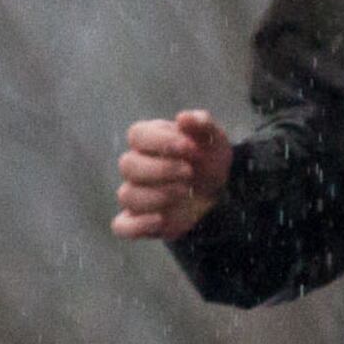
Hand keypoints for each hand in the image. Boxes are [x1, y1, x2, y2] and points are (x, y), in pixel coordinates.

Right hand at [114, 109, 233, 240]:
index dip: (162, 141)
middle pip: (128, 165)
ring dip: (157, 195)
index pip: (137, 135)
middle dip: (162, 169)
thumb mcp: (213, 139)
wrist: (221, 191)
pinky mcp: (141, 220)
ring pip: (127, 195)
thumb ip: (201, 124)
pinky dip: (137, 225)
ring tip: (185, 192)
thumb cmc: (208, 159)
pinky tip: (161, 219)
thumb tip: (184, 118)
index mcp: (148, 141)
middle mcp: (136, 167)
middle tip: (190, 172)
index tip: (192, 147)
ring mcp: (137, 194)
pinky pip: (122, 226)